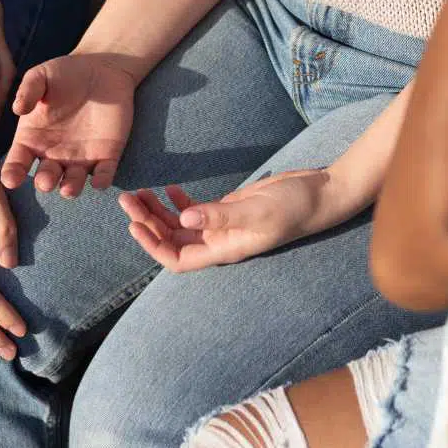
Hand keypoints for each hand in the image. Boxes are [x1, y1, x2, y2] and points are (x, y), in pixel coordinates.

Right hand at [1, 53, 135, 196]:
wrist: (103, 69)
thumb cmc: (66, 73)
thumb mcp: (42, 76)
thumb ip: (28, 90)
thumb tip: (18, 108)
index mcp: (33, 139)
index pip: (18, 162)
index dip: (12, 173)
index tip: (10, 179)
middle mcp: (54, 154)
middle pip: (46, 177)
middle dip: (45, 182)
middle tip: (46, 180)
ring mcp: (81, 157)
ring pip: (73, 182)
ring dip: (71, 188)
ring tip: (68, 189)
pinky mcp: (107, 155)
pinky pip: (104, 174)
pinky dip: (102, 180)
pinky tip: (99, 181)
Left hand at [119, 169, 333, 272]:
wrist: (319, 194)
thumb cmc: (294, 206)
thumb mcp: (258, 209)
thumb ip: (222, 215)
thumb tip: (184, 218)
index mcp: (224, 250)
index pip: (177, 259)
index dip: (152, 246)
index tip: (134, 226)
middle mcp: (219, 242)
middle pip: (172, 240)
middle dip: (148, 222)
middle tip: (128, 199)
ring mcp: (223, 226)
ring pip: (180, 225)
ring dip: (157, 211)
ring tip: (139, 193)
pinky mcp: (229, 210)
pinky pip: (195, 211)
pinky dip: (178, 201)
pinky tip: (169, 188)